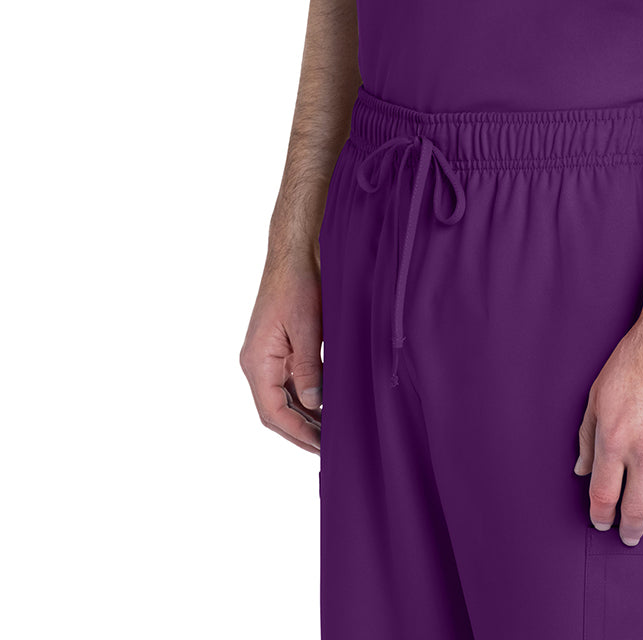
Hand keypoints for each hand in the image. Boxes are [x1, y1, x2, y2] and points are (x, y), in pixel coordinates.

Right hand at [240, 256, 323, 453]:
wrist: (294, 253)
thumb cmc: (298, 284)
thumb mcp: (307, 328)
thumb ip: (307, 369)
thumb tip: (313, 406)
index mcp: (256, 362)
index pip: (272, 412)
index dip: (297, 433)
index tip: (321, 448)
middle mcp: (255, 364)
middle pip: (273, 412)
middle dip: (299, 431)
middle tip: (328, 448)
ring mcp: (265, 357)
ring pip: (279, 400)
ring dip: (301, 418)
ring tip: (328, 434)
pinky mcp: (276, 349)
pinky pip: (286, 384)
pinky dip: (302, 399)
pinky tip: (323, 407)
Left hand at [574, 305, 642, 544]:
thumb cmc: (635, 357)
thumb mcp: (598, 392)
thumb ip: (587, 435)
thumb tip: (581, 470)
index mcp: (614, 438)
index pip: (604, 494)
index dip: (601, 516)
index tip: (602, 523)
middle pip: (636, 507)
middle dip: (630, 527)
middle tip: (629, 536)